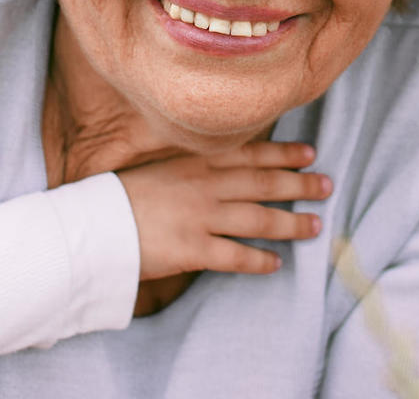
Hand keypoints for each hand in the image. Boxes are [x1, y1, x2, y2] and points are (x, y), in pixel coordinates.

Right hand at [119, 141, 331, 280]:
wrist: (93, 225)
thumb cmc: (123, 196)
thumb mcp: (161, 168)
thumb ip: (194, 167)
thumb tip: (224, 168)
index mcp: (196, 162)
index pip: (251, 154)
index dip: (284, 154)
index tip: (310, 154)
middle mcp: (205, 186)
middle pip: (264, 183)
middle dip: (299, 185)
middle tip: (326, 187)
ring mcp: (201, 218)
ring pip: (259, 219)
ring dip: (290, 223)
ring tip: (313, 226)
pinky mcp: (193, 250)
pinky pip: (236, 257)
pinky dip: (259, 261)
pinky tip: (275, 264)